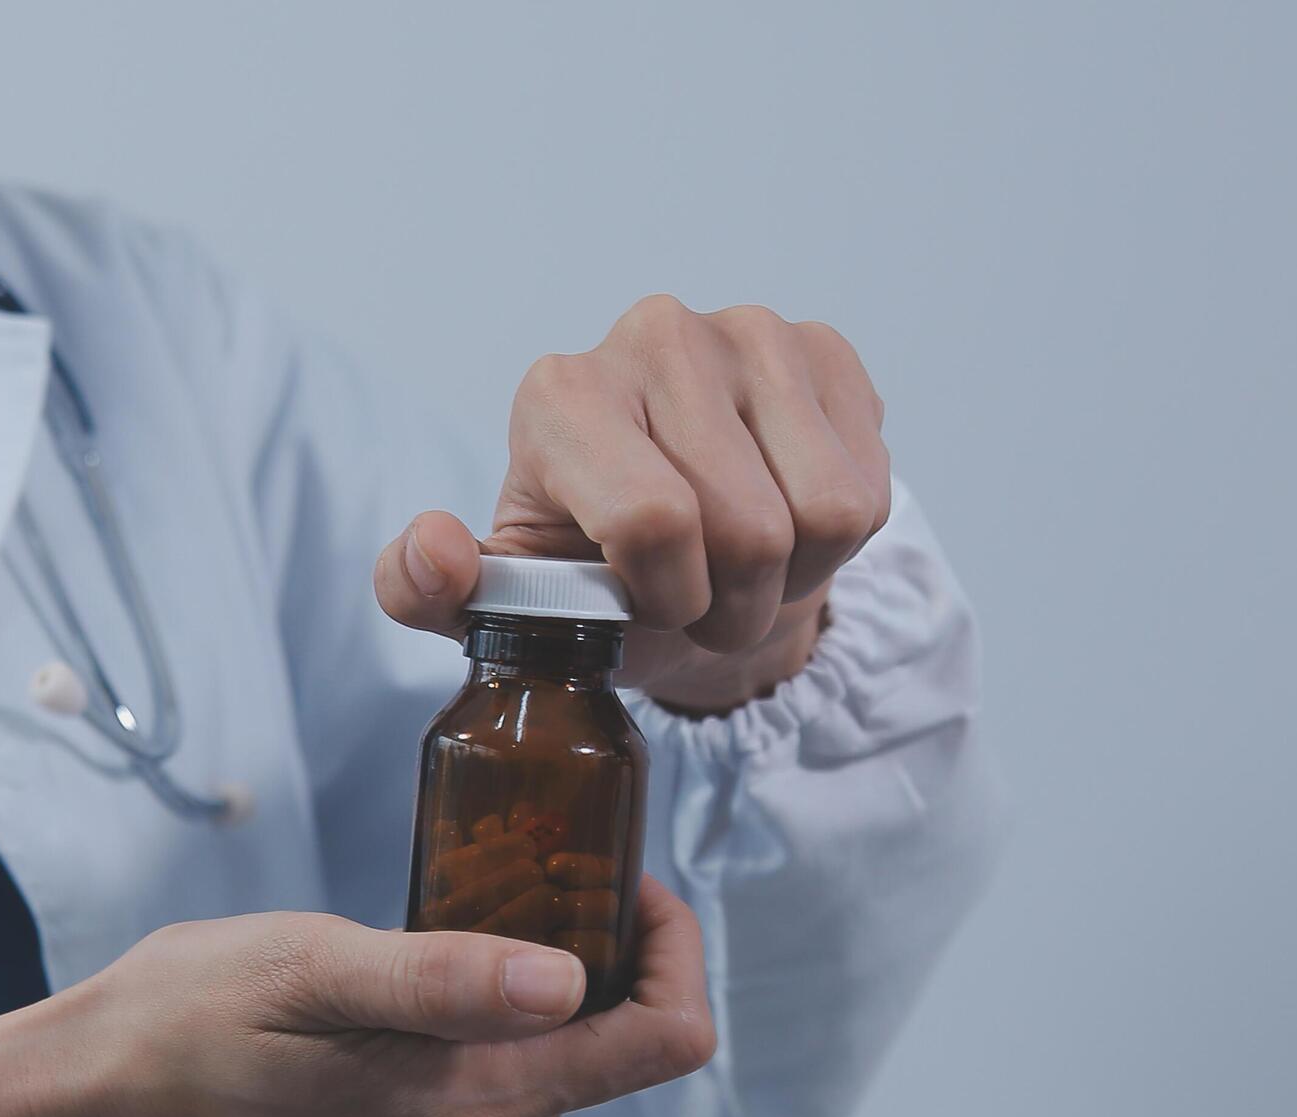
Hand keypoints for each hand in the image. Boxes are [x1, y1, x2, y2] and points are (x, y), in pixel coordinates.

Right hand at [0, 880, 715, 1116]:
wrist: (96, 1115)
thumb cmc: (182, 1022)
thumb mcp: (305, 966)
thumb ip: (442, 980)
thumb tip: (568, 985)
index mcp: (466, 1114)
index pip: (662, 1041)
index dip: (668, 943)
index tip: (613, 873)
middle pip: (615, 1047)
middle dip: (583, 956)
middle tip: (492, 882)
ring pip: (560, 1068)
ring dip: (526, 998)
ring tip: (423, 946)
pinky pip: (507, 1099)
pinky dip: (485, 1039)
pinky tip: (406, 1006)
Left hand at [376, 298, 889, 714]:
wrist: (686, 542)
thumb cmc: (591, 573)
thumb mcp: (501, 602)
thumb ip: (426, 591)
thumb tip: (435, 548)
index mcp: (558, 393)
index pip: (654, 518)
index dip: (669, 597)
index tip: (647, 607)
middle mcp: (651, 335)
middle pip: (747, 529)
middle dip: (732, 602)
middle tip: (701, 598)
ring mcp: (747, 329)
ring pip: (824, 512)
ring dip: (790, 576)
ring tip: (742, 564)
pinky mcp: (823, 345)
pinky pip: (870, 486)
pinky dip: (837, 538)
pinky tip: (786, 514)